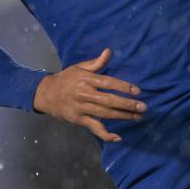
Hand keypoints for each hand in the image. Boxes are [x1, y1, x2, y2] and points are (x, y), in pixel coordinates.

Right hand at [32, 47, 146, 142]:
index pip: (108, 82)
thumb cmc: (66, 79)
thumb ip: (96, 62)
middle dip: (127, 104)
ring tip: (137, 117)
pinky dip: (105, 134)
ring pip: (104, 114)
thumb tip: (109, 51)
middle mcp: (84, 94)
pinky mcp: (78, 120)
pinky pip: (94, 128)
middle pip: (108, 100)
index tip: (137, 91)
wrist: (46, 94)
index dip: (123, 87)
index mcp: (86, 79)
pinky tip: (118, 137)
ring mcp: (81, 108)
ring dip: (122, 116)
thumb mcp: (79, 68)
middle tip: (143, 107)